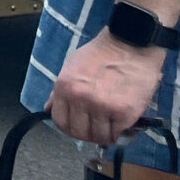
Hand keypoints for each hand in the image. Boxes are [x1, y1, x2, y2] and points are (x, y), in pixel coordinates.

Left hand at [46, 30, 168, 146]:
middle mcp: (81, 98)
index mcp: (65, 87)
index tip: (79, 126)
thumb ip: (60, 90)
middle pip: (79, 133)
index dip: (70, 127)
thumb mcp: (72, 66)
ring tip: (111, 124)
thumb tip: (49, 109)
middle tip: (97, 127)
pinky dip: (121, 131)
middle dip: (88, 133)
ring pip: (99, 137)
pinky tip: (122, 121)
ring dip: (106, 134)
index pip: (60, 121)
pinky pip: (118, 134)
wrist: (131, 43)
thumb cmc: (102, 53)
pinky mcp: (124, 112)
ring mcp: (102, 107)